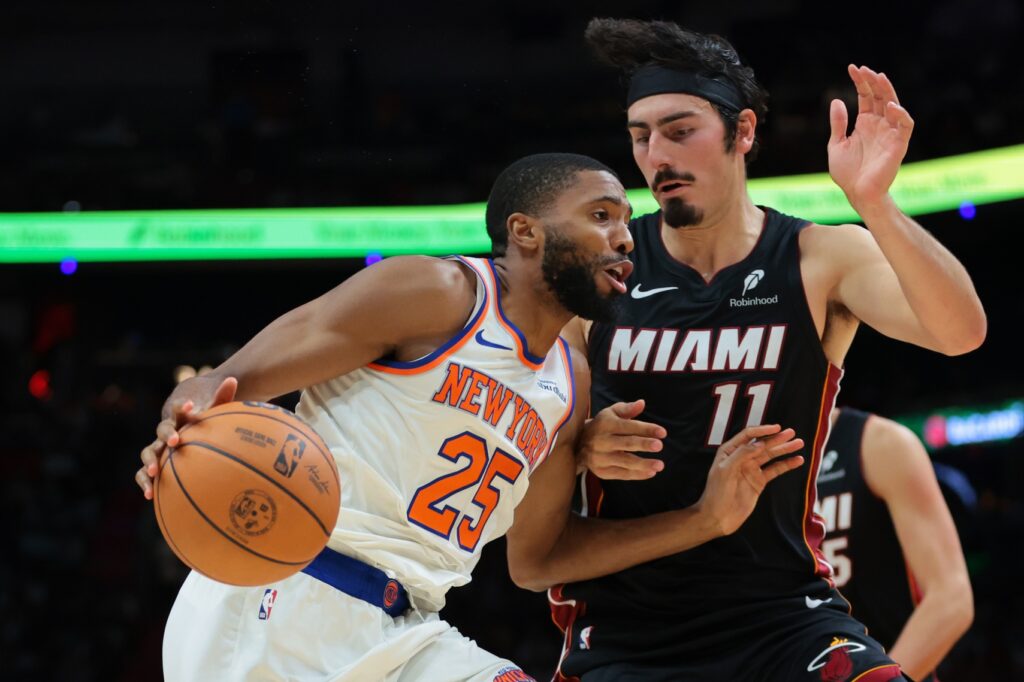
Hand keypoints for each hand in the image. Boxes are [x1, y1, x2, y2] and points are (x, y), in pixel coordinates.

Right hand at [135, 376, 237, 499]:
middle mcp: (166, 431)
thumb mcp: (214, 409)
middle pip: (162, 430)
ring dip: (149, 461)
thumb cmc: (204, 420)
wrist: (185, 428)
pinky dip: (144, 482)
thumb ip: (222, 396)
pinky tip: (150, 495)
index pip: (179, 408)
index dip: (182, 407)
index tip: (190, 406)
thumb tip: (232, 379)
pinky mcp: (155, 464)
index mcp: (180, 417)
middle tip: (175, 441)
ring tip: (154, 471)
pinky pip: (144, 473)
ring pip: (148, 452)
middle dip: (167, 434)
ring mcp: (158, 448)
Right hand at [579, 399, 666, 479]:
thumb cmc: (602, 426)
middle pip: (626, 443)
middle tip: (660, 446)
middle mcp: (602, 441)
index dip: (646, 429)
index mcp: (606, 424)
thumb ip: (627, 409)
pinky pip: (622, 474)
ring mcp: (600, 458)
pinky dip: (637, 475)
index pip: (629, 426)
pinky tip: (650, 473)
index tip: (662, 432)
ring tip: (660, 465)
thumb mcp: (611, 413)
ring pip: (625, 461)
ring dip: (643, 464)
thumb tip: (642, 403)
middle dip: (644, 444)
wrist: (578, 444)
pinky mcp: (601, 471)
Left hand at [696, 424, 804, 535]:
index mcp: (730, 451)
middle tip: (792, 433)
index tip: (777, 428)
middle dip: (777, 438)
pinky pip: (775, 470)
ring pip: (771, 455)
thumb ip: (741, 455)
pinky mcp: (759, 481)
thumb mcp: (725, 471)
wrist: (718, 517)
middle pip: (762, 444)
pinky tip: (797, 460)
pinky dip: (786, 465)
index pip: (748, 435)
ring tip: (799, 443)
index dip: (762, 430)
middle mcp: (741, 458)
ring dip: (784, 449)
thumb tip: (759, 444)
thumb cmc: (716, 493)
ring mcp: (751, 469)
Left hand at [828, 64, 913, 207]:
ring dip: (887, 91)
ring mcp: (890, 133)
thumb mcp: (836, 144)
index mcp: (866, 124)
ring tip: (878, 77)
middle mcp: (880, 125)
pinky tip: (889, 106)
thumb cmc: (847, 173)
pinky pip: (905, 125)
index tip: (852, 67)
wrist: (857, 194)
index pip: (866, 97)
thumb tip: (837, 100)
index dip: (861, 82)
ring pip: (894, 105)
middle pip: (880, 96)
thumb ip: (838, 123)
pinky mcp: (899, 144)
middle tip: (864, 68)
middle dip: (873, 81)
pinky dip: (900, 114)